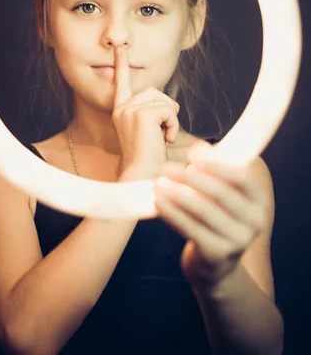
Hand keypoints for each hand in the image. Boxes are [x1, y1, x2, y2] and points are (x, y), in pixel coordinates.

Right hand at [112, 46, 179, 179]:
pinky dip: (173, 125)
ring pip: (164, 101)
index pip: (122, 83)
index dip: (121, 64)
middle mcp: (122, 108)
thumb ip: (150, 113)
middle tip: (162, 133)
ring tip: (162, 138)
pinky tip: (164, 140)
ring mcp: (130, 110)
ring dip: (170, 120)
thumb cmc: (148, 158)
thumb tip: (169, 104)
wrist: (141, 175)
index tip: (119, 48)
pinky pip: (169, 110)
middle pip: (155, 92)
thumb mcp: (146, 131)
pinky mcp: (142, 114)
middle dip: (166, 110)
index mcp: (120, 110)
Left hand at [153, 142, 267, 288]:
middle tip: (165, 167)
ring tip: (157, 183)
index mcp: (258, 201)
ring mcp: (237, 241)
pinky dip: (172, 213)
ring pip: (202, 210)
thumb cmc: (216, 220)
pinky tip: (158, 202)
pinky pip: (190, 228)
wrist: (216, 268)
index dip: (217, 164)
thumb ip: (214, 172)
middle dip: (190, 176)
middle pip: (220, 192)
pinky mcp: (217, 255)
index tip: (192, 153)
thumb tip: (200, 147)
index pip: (243, 177)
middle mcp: (253, 222)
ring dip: (176, 193)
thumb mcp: (222, 196)